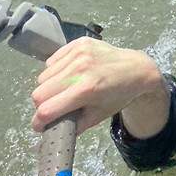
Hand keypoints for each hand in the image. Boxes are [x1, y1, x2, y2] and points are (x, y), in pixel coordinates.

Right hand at [31, 40, 166, 134]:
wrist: (136, 69)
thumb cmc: (118, 95)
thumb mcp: (97, 117)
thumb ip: (72, 126)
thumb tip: (51, 132)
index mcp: (86, 89)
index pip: (46, 109)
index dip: (39, 122)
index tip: (39, 126)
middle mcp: (80, 68)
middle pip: (39, 93)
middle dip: (43, 105)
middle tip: (53, 108)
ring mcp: (79, 52)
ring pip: (42, 77)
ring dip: (48, 87)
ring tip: (64, 90)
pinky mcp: (79, 42)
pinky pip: (51, 61)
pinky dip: (55, 71)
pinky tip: (69, 75)